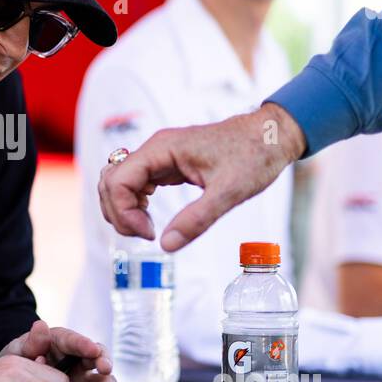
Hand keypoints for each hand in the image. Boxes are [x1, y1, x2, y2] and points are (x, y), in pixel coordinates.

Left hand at [0, 319, 117, 381]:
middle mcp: (79, 362)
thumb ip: (29, 343)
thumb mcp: (15, 353)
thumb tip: (41, 325)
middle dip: (105, 363)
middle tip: (104, 369)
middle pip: (101, 360)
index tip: (92, 349)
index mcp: (63, 344)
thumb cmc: (14, 366)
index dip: (85, 344)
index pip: (76, 341)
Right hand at [98, 103, 304, 251]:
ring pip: (119, 182)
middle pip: (110, 181)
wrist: (271, 136)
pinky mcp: (167, 164)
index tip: (150, 234)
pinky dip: (134, 203)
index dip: (124, 212)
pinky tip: (151, 218)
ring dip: (122, 208)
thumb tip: (166, 245)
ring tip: (146, 229)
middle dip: (118, 212)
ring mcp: (159, 156)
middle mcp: (155, 149)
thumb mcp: (229, 192)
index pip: (117, 180)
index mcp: (162, 148)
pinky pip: (136, 183)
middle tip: (145, 235)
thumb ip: (197, 219)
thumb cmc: (254, 155)